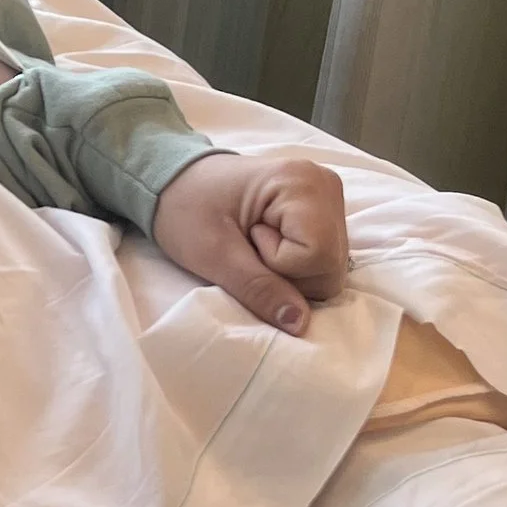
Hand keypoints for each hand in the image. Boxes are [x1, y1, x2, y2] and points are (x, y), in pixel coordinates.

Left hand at [149, 150, 349, 335]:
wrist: (176, 181)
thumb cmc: (187, 208)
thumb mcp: (213, 255)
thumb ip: (258, 289)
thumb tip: (300, 324)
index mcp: (302, 182)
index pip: (318, 256)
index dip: (280, 266)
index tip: (246, 241)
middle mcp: (325, 184)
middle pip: (330, 266)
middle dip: (288, 274)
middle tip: (250, 247)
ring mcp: (328, 197)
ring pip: (330, 267)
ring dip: (291, 271)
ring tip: (256, 243)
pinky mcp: (324, 209)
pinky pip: (324, 257)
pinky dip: (296, 263)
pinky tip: (270, 242)